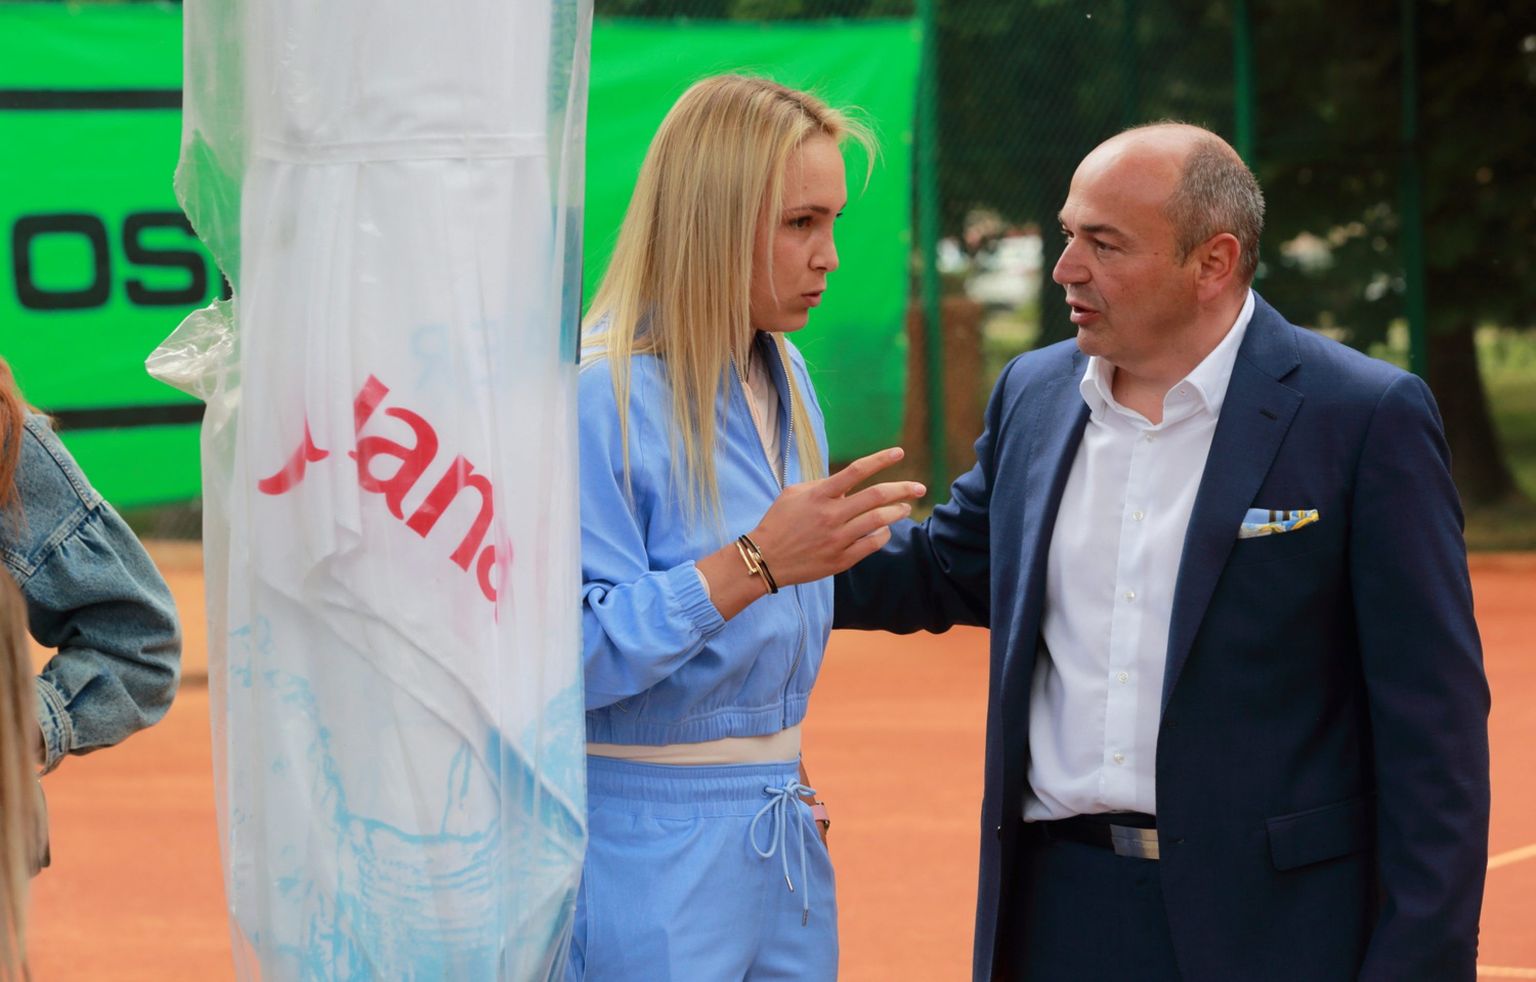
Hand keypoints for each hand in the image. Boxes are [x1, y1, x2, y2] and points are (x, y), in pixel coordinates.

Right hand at [747, 447, 923, 588]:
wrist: (766, 559)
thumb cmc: (779, 522)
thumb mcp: (794, 494)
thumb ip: (822, 485)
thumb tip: (848, 483)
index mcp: (819, 495)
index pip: (856, 471)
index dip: (881, 459)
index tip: (899, 452)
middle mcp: (831, 515)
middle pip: (877, 497)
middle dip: (903, 489)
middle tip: (919, 487)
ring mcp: (837, 539)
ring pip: (879, 520)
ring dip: (898, 511)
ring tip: (906, 507)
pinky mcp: (841, 559)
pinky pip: (872, 543)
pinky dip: (883, 533)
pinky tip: (885, 528)